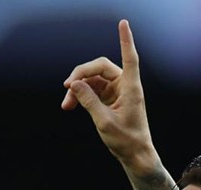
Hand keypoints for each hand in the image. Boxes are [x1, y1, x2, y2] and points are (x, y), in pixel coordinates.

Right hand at [62, 20, 158, 175]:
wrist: (134, 155)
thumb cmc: (126, 140)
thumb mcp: (104, 122)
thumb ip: (89, 101)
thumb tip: (74, 83)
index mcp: (130, 88)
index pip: (129, 58)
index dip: (125, 40)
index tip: (123, 23)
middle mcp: (125, 85)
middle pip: (99, 67)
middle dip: (81, 76)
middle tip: (66, 87)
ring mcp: (117, 91)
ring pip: (92, 80)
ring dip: (78, 88)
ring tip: (66, 105)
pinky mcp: (110, 98)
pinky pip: (92, 90)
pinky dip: (81, 95)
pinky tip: (70, 105)